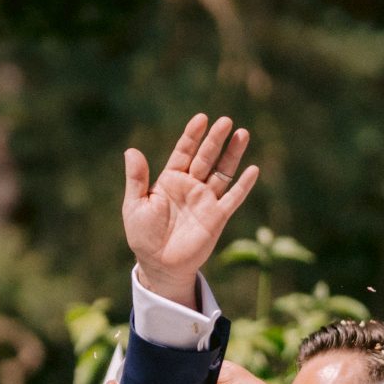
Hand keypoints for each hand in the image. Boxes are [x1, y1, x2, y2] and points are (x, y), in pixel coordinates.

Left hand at [123, 113, 260, 306]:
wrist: (159, 264)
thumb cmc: (144, 236)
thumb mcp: (135, 205)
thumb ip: (136, 178)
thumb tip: (131, 150)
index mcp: (170, 180)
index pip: (183, 152)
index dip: (192, 136)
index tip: (200, 119)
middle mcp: (191, 186)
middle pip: (206, 157)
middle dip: (215, 140)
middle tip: (225, 121)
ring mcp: (206, 200)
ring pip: (222, 172)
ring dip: (232, 154)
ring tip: (242, 133)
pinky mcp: (217, 216)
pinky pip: (233, 198)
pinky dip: (243, 184)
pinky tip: (253, 169)